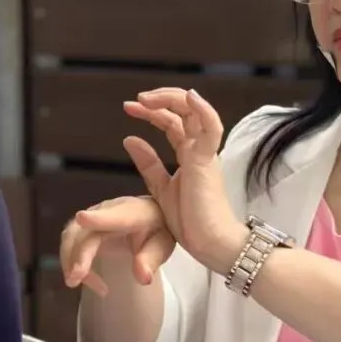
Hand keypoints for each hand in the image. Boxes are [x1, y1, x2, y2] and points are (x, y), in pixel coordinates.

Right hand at [61, 195, 175, 296]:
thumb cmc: (156, 230)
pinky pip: (71, 243)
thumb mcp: (162, 244)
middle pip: (84, 231)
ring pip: (71, 237)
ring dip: (69, 261)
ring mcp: (92, 217)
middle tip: (75, 279)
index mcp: (131, 212)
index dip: (98, 218)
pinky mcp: (84, 226)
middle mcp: (106, 210)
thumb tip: (142, 277)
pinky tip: (92, 282)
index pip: (114, 215)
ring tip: (76, 282)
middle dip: (77, 254)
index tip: (82, 218)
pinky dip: (73, 264)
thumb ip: (151, 258)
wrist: (149, 216)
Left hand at [123, 87, 245, 274]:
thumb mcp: (160, 188)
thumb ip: (148, 164)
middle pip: (184, 111)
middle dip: (160, 100)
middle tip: (135, 101)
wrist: (209, 244)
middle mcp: (198, 149)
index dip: (152, 111)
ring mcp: (204, 153)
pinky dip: (203, 111)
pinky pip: (211, 129)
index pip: (172, 122)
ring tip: (146, 99)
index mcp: (189, 154)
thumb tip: (129, 139)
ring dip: (172, 100)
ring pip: (196, 113)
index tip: (129, 107)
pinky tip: (190, 97)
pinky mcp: (207, 161)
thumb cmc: (190, 221)